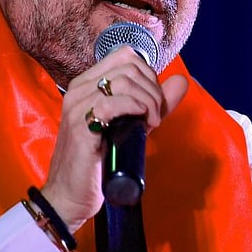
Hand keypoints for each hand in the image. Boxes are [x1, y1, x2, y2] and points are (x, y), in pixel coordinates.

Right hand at [41, 47, 187, 229]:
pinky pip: (114, 102)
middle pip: (129, 65)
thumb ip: (154, 103)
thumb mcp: (131, 126)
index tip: (153, 102)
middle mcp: (79, 89)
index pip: (125, 55)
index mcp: (87, 85)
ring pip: (125, 81)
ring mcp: (77, 106)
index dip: (148, 74)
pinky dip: (137, 109)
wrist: (69, 196)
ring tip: (151, 123)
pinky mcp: (80, 126)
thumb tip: (181, 81)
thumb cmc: (97, 163)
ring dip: (149, 101)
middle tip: (155, 116)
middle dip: (153, 89)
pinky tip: (143, 125)